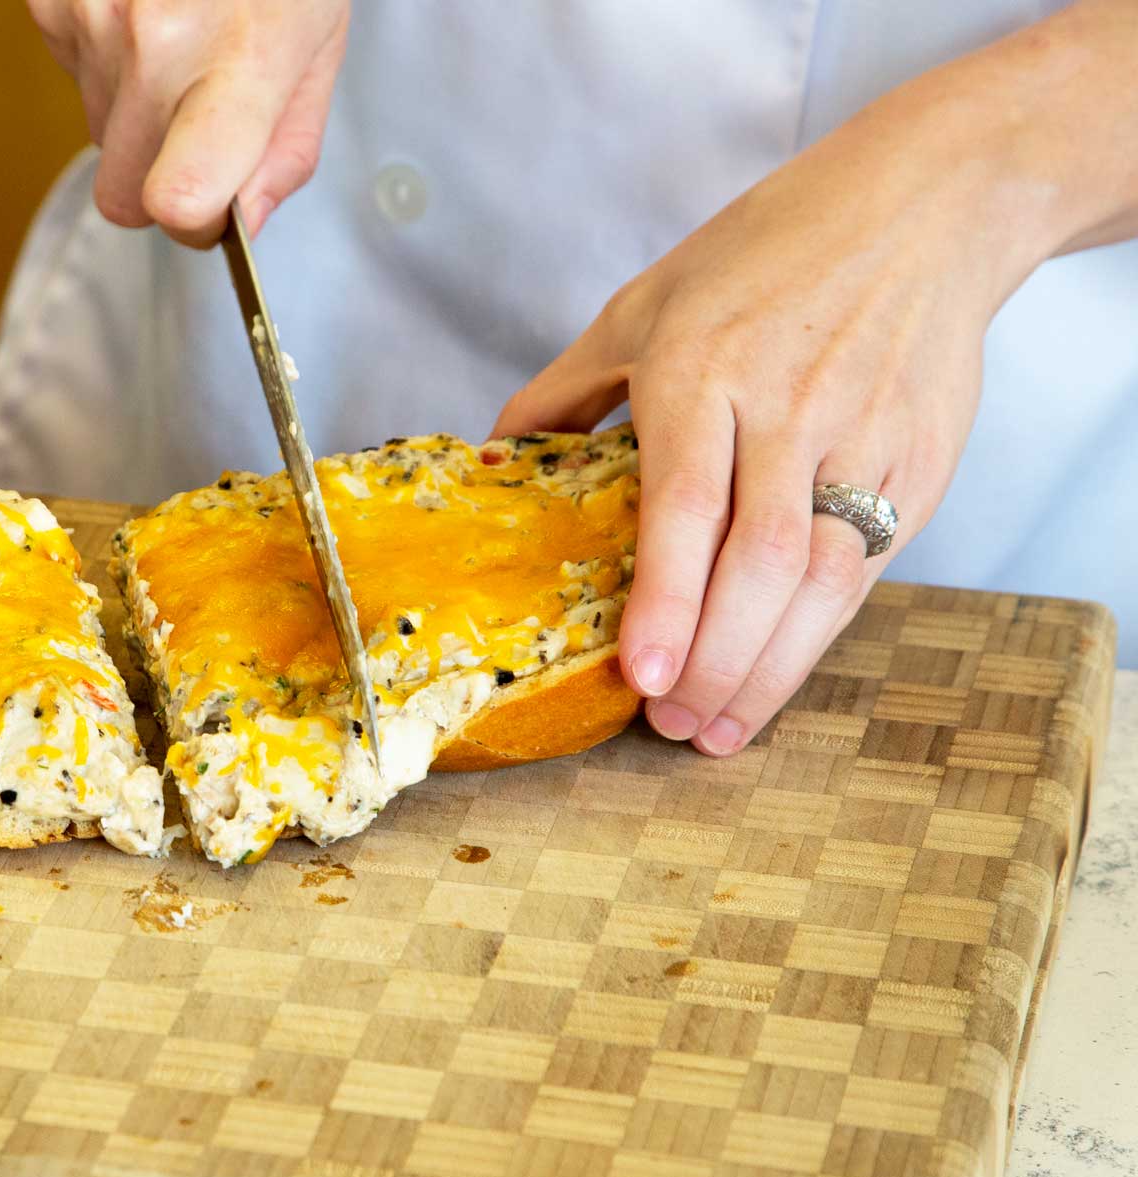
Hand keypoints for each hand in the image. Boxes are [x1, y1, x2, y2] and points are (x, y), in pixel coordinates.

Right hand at [26, 0, 348, 245]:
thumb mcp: (317, 51)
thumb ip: (285, 151)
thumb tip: (242, 226)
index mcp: (237, 70)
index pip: (178, 200)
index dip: (192, 225)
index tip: (212, 210)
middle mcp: (154, 47)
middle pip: (123, 194)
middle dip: (159, 178)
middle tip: (200, 122)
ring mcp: (93, 18)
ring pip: (97, 134)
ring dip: (134, 110)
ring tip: (179, 37)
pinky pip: (71, 73)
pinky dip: (103, 59)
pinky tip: (143, 11)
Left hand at [490, 39, 1082, 754]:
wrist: (925, 206)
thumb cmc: (766, 251)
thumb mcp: (644, 302)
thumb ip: (566, 388)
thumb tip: (494, 456)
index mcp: (704, 366)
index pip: (687, 503)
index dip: (667, 598)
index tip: (642, 673)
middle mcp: (788, 407)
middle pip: (759, 560)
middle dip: (716, 659)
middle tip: (670, 722)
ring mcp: (864, 438)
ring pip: (823, 579)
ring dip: (770, 669)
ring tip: (718, 727)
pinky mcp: (919, 461)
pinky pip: (866, 567)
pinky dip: (820, 633)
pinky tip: (776, 672)